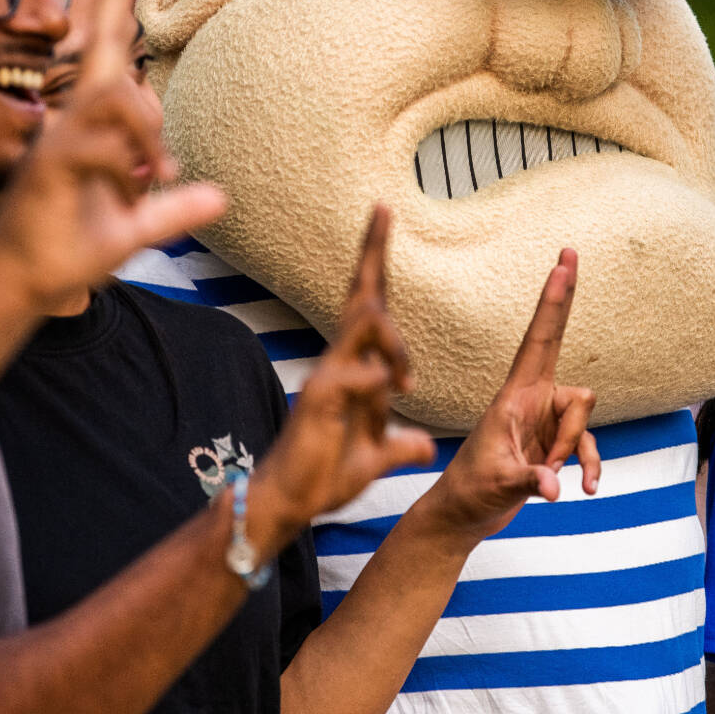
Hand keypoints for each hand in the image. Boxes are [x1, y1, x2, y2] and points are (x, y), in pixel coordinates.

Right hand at [0, 0, 224, 310]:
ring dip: (142, 133)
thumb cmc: (71, 246)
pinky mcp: (48, 168)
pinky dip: (120, 165)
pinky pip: (92, 145)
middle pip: (108, 63)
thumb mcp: (136, 229)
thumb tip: (220, 198)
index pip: (104, 49)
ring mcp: (57, 141)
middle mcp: (70, 122)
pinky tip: (129, 191)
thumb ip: (174, 211)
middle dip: (127, 44)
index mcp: (90, 124)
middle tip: (154, 140)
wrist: (25, 281)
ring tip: (153, 176)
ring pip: (109, 98)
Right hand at [248, 207, 435, 544]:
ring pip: (359, 328)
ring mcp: (325, 378)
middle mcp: (337, 362)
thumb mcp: (375, 458)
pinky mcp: (315, 402)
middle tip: (383, 209)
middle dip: (371, 252)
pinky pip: (351, 377)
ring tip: (405, 379)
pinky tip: (388, 393)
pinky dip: (373, 379)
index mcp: (353, 367)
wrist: (288, 503)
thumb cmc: (325, 475)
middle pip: (359, 297)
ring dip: (391, 338)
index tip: (383, 217)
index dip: (376, 264)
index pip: (369, 309)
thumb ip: (399, 446)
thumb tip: (425, 447)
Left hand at [418, 248, 598, 545]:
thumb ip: (529, 481)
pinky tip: (582, 491)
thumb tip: (556, 487)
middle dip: (566, 324)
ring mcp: (545, 421)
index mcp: (514, 396)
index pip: (539, 340)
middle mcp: (532, 400)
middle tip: (570, 251)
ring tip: (545, 473)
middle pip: (569, 370)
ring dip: (572, 449)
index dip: (554, 302)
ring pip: (584, 417)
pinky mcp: (554, 444)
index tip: (564, 262)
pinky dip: (587, 467)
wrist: (463, 514)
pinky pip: (587, 446)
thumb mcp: (497, 484)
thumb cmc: (470, 491)